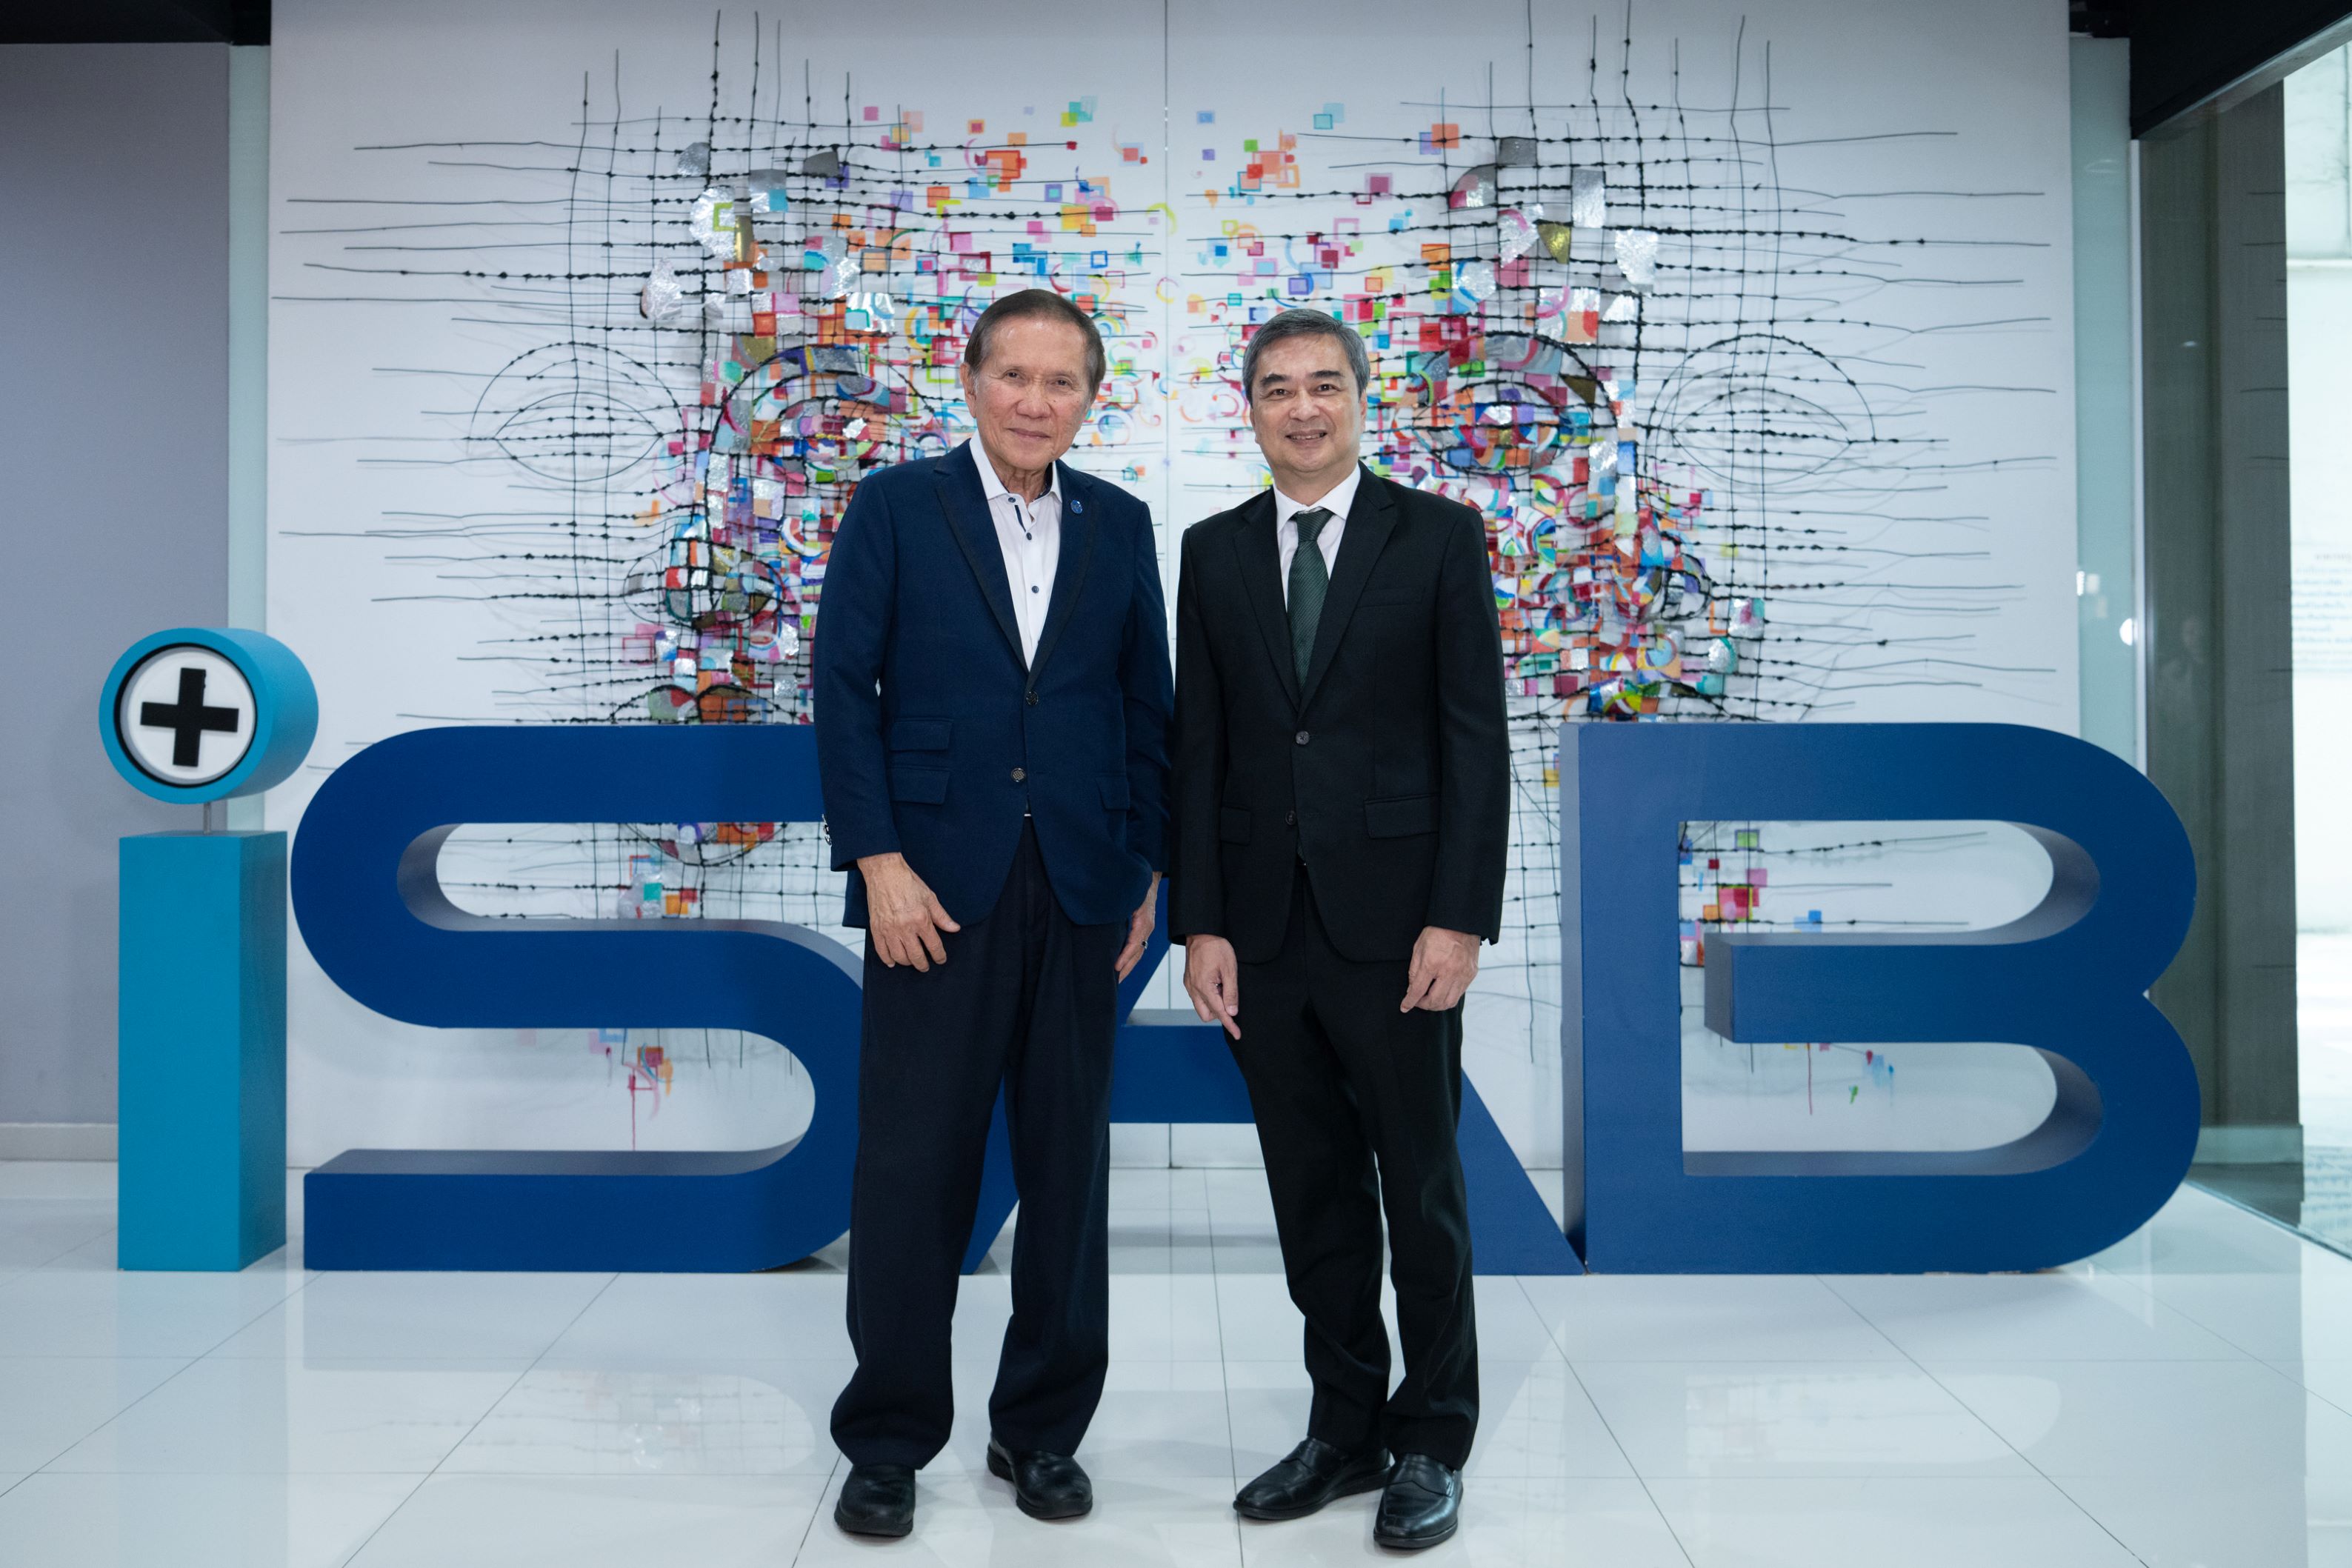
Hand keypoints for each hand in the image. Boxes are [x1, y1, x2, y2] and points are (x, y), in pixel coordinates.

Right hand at [858, 852, 960, 971]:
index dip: (939, 956)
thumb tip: (954, 928)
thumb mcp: (930, 898)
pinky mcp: (876, 929)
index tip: (941, 959)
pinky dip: (887, 959)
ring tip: (912, 961)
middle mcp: (904, 927)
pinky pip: (881, 951)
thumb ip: (942, 917)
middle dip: (923, 964)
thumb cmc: (906, 882)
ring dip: (907, 962)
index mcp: (921, 919)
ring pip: (899, 956)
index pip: (933, 945)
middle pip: (916, 956)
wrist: (884, 872)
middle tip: (925, 966)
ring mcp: (889, 929)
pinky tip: (893, 962)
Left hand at [1115, 874, 1160, 980]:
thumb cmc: (1138, 885)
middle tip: (1115, 981)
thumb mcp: (1129, 895)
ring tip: (1118, 978)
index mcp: (1143, 922)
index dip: (1125, 957)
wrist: (1150, 877)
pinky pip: (1138, 946)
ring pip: (1138, 952)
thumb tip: (1101, 916)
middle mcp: (1147, 927)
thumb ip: (1117, 908)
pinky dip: (1130, 956)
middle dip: (1127, 968)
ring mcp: (1146, 929)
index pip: (1135, 944)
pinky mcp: (1143, 928)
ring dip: (1129, 965)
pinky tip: (1122, 963)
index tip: (1116, 967)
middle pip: (1138, 953)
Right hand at [1182, 934, 1241, 1039]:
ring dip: (1213, 1004)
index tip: (1237, 1034)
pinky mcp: (1188, 980)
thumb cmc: (1216, 947)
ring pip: (1201, 1007)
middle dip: (1219, 1013)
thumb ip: (1231, 993)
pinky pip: (1197, 997)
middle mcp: (1194, 989)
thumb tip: (1232, 1012)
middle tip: (1230, 999)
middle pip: (1207, 1015)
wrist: (1201, 932)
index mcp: (1204, 988)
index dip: (1230, 1024)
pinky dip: (1208, 996)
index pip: (1219, 1013)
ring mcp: (1189, 985)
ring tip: (1223, 987)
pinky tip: (1216, 983)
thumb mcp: (1229, 969)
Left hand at [1400, 925, 1479, 1011]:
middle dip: (1424, 1005)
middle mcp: (1450, 971)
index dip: (1410, 1002)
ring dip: (1437, 1005)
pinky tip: (1442, 991)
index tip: (1405, 1007)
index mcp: (1432, 963)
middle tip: (1417, 1002)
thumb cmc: (1437, 932)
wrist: (1460, 922)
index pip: (1418, 990)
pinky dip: (1449, 997)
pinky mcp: (1471, 974)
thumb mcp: (1418, 949)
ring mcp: (1463, 974)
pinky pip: (1459, 993)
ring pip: (1449, 1002)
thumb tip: (1412, 989)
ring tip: (1430, 1000)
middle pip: (1435, 1001)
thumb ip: (1414, 971)